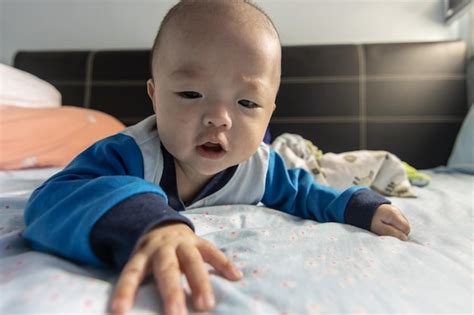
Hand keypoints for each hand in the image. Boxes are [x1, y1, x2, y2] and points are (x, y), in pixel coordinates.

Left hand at [110, 222, 242, 314]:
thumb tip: (132, 310)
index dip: (125, 292)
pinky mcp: (199, 241)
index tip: (119, 312)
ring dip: (200, 283)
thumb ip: (140, 281)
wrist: (162, 224)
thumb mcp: (139, 263)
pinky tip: (236, 277)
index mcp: (142, 254)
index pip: (131, 274)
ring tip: (206, 305)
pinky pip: (212, 252)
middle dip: (172, 292)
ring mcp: (182, 243)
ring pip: (192, 262)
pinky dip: (224, 264)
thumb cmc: (150, 256)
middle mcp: (162, 248)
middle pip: (167, 269)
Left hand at [370, 204, 410, 240]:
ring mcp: (397, 210)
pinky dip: (395, 224)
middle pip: (406, 226)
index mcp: (394, 214)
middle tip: (387, 232)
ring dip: (397, 228)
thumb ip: (390, 232)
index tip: (391, 236)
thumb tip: (404, 238)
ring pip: (404, 224)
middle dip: (399, 232)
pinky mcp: (395, 210)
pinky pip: (400, 220)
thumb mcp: (378, 228)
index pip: (406, 228)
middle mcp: (398, 211)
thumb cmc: (369, 220)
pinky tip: (387, 224)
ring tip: (386, 227)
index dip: (401, 235)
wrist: (362, 208)